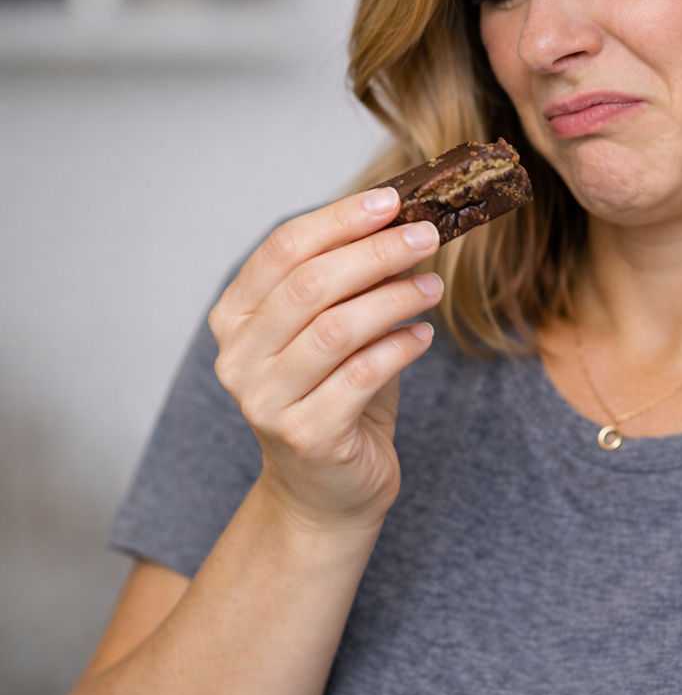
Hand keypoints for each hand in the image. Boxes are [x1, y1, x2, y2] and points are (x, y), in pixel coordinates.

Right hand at [208, 186, 442, 536]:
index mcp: (234, 318)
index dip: (339, 219)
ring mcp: (264, 401)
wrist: (327, 494)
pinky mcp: (305, 436)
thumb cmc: (336, 399)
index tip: (392, 200)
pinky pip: (362, 376)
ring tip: (433, 286)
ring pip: (336, 328)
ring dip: (394, 298)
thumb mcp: (339, 330)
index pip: (283, 249)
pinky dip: (400, 348)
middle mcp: (238, 358)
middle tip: (427, 235)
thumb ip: (357, 283)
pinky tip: (423, 335)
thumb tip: (406, 222)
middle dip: (375, 252)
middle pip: (310, 284)